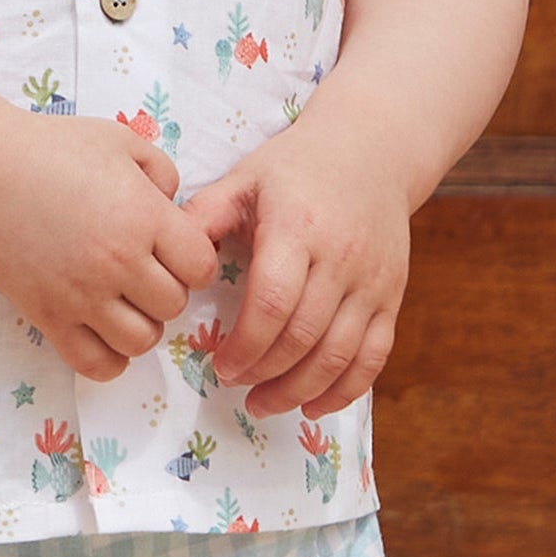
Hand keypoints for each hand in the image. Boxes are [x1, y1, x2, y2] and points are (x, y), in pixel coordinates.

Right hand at [0, 116, 219, 383]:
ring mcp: (83, 295)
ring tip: (122, 302)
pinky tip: (101, 331)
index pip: (202, 266)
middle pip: (174, 305)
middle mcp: (119, 262)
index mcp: (144, 217)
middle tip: (141, 272)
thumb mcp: (118, 141)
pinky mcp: (49, 317)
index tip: (172, 250)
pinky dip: (109, 358)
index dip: (193, 260)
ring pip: (142, 341)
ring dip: (140, 324)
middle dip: (165, 289)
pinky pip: (97, 365)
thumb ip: (161, 170)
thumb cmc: (49, 150)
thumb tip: (174, 202)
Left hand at [182, 113, 410, 418]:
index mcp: (297, 228)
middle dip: (264, 372)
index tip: (220, 365)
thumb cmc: (295, 168)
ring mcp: (372, 280)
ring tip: (264, 403)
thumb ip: (202, 219)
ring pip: (339, 354)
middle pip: (304, 336)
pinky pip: (374, 355)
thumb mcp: (243, 180)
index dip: (245, 345)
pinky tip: (313, 404)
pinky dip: (345, 390)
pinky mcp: (392, 295)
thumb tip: (163, 261)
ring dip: (299, 390)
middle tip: (234, 384)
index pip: (273, 302)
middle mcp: (341, 257)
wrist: (372, 152)